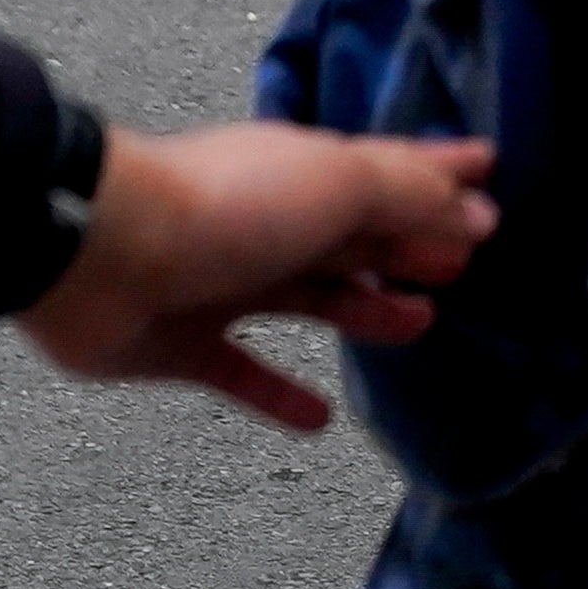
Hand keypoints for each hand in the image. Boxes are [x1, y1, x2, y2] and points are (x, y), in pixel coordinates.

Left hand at [18, 121, 496, 432]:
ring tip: (417, 326)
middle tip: (459, 266)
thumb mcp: (337, 182)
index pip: (389, 169)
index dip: (441, 173)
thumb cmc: (228, 205)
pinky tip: (320, 419)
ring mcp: (223, 283)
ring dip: (364, 309)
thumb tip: (476, 215)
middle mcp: (268, 223)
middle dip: (407, 244)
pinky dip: (280, 394)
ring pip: (309, 299)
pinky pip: (243, 373)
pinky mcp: (183, 344)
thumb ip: (409, 195)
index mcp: (304, 174)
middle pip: (353, 234)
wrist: (98, 252)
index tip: (489, 173)